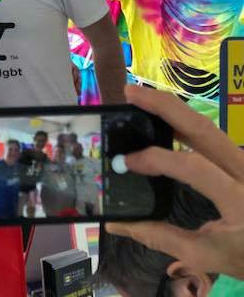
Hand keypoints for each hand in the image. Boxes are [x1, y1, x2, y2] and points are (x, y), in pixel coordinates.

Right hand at [105, 84, 243, 279]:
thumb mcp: (207, 255)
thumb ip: (161, 237)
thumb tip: (116, 224)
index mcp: (238, 199)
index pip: (195, 168)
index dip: (158, 159)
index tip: (128, 162)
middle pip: (203, 128)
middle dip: (164, 106)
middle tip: (129, 92)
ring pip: (207, 125)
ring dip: (172, 108)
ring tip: (139, 96)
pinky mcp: (239, 159)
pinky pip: (210, 134)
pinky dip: (182, 121)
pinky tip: (161, 117)